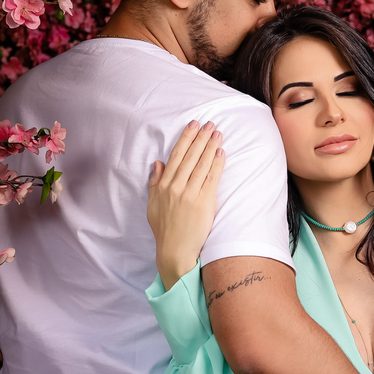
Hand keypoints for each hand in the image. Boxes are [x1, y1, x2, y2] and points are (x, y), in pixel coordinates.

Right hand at [147, 121, 224, 287]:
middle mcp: (175, 187)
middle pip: (190, 157)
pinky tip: (221, 152)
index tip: (193, 125)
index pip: (176, 156)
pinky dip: (216, 164)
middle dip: (200, 137)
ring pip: (202, 165)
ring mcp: (190, 194)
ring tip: (217, 133)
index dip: (186, 139)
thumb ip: (154, 183)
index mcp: (163, 185)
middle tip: (210, 123)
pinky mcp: (203, 203)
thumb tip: (157, 163)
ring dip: (210, 147)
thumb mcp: (152, 205)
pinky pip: (211, 178)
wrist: (175, 250)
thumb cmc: (164, 229)